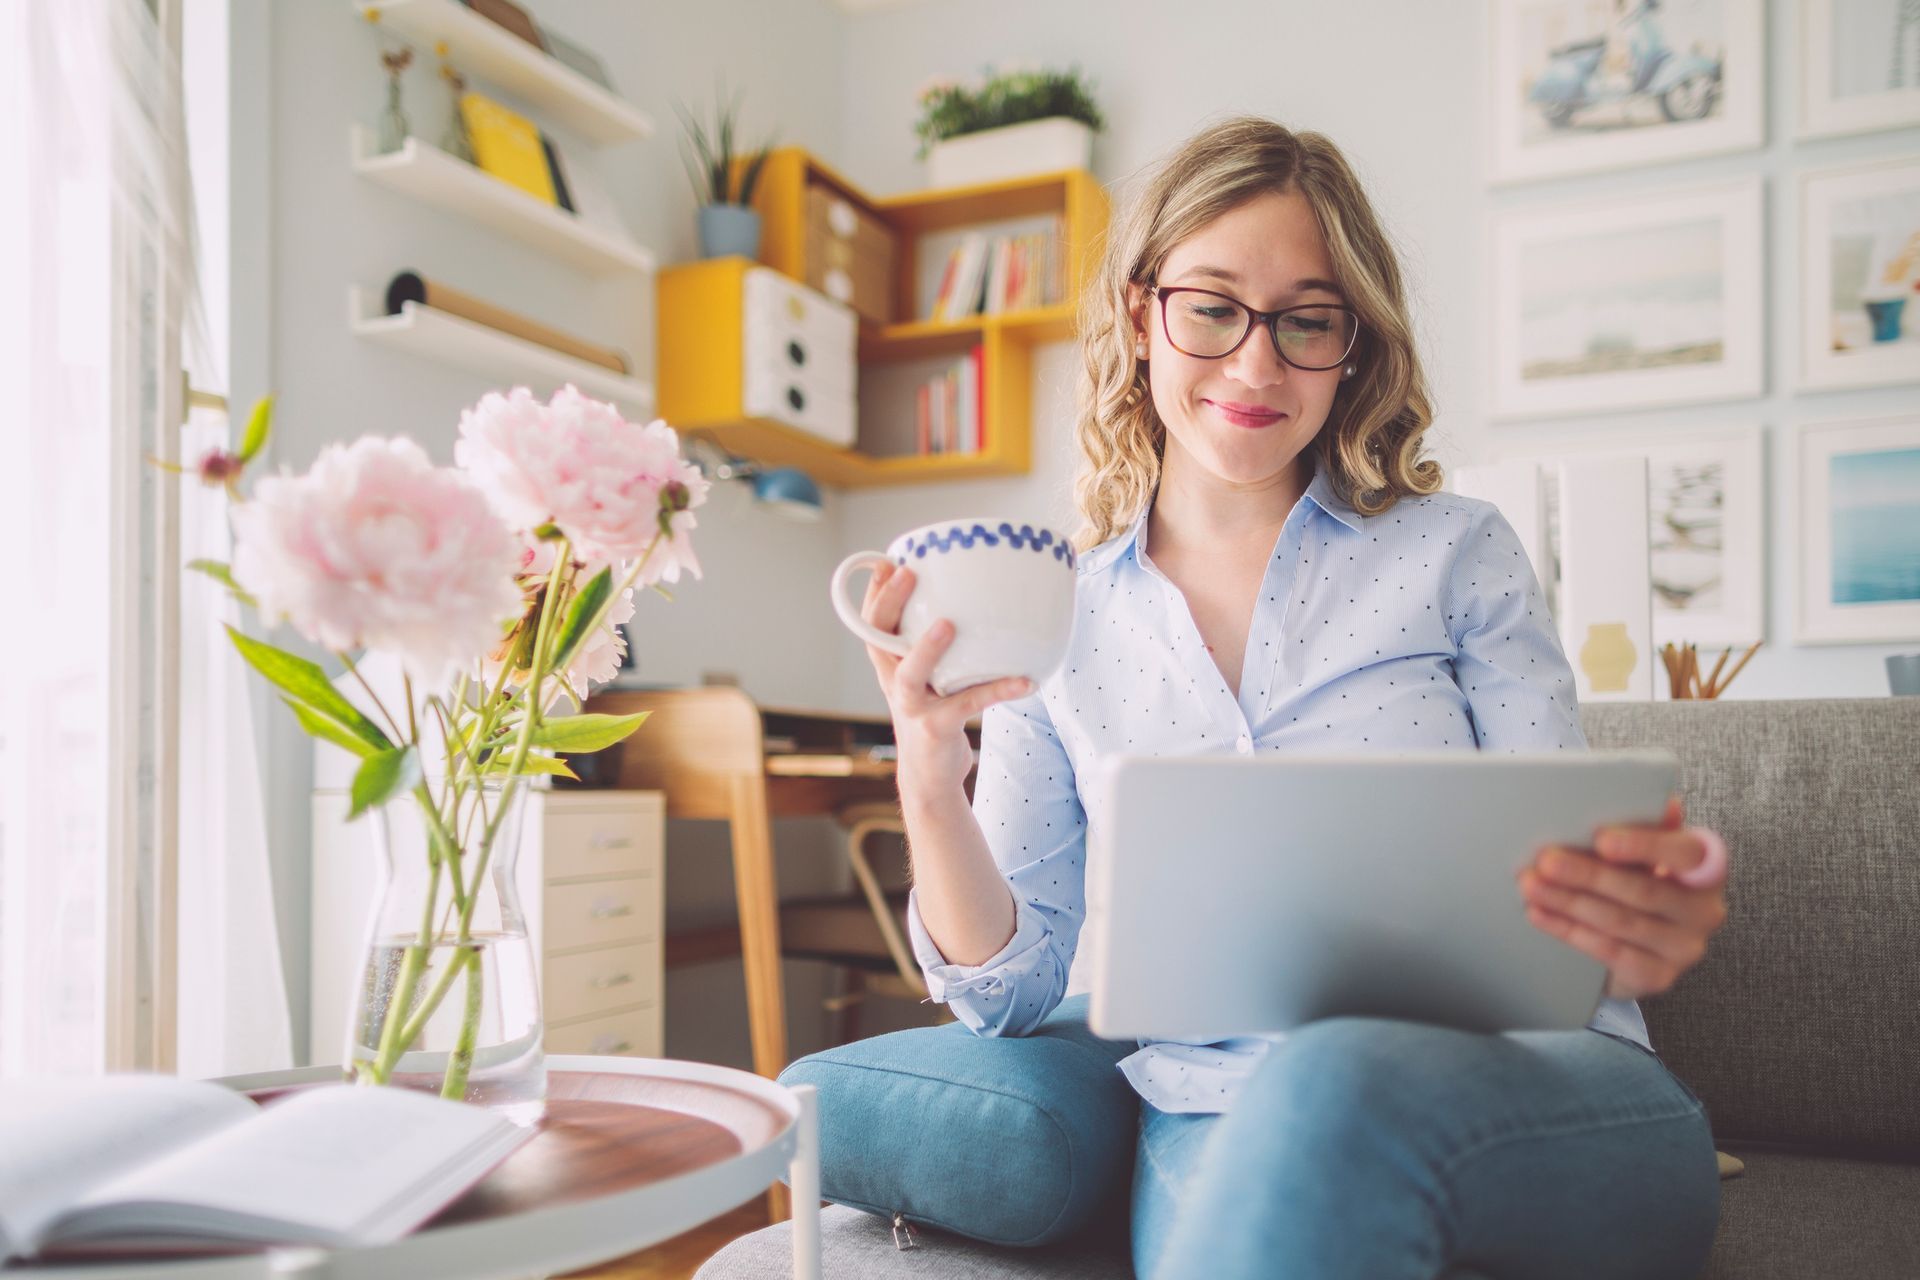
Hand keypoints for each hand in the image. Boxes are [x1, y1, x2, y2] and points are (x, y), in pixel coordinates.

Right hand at [858, 560, 1033, 798]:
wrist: (929, 775)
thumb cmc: (934, 712)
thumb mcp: (926, 676)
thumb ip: (936, 643)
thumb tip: (976, 598)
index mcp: (889, 665)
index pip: (871, 623)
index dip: (875, 592)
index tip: (887, 560)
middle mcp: (893, 682)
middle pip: (878, 639)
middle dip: (889, 604)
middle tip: (907, 573)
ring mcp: (912, 705)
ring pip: (909, 674)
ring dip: (926, 649)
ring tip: (947, 625)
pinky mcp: (937, 727)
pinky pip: (967, 703)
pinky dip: (997, 690)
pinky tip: (1025, 681)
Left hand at [1516, 795, 1728, 999]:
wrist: (1634, 943)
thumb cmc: (1636, 879)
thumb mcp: (1641, 850)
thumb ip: (1647, 825)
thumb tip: (1665, 801)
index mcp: (1707, 867)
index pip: (1685, 852)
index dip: (1645, 845)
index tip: (1601, 839)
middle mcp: (1705, 909)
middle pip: (1644, 889)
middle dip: (1588, 874)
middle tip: (1546, 860)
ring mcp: (1685, 947)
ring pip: (1622, 922)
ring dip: (1570, 902)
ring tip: (1531, 886)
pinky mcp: (1660, 976)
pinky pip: (1612, 953)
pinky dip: (1570, 932)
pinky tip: (1540, 915)